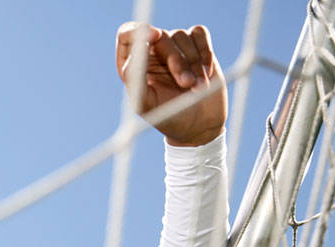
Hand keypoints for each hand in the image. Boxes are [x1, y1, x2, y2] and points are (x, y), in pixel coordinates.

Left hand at [116, 22, 227, 146]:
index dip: (138, 31)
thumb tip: (136, 52)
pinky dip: (205, 52)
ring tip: (197, 89)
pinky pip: (200, 33)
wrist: (198, 127)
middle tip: (186, 83)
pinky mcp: (197, 46)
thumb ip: (135, 79)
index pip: (127, 34)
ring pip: (182, 35)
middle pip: (161, 36)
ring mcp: (175, 47)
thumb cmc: (167, 118)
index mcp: (133, 65)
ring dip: (193, 63)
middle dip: (176, 60)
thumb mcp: (146, 105)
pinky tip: (207, 74)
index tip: (154, 36)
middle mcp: (152, 52)